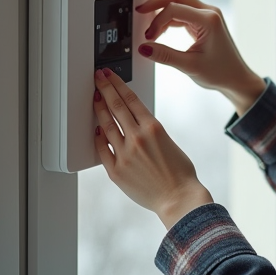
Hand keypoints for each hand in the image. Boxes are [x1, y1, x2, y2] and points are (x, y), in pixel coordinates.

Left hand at [91, 67, 212, 229]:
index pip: (130, 98)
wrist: (178, 198)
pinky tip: (96, 129)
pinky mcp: (116, 171)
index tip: (109, 76)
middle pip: (116, 106)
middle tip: (97, 78)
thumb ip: (151, 131)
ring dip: (99, 109)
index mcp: (153, 127)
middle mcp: (137, 137)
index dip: (117, 84)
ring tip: (95, 99)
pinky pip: (102, 150)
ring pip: (106, 125)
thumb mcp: (169, 142)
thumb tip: (135, 124)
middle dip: (105, 89)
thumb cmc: (180, 173)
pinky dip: (98, 138)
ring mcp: (125, 154)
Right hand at [136, 0, 266, 115]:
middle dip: (157, 3)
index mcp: (209, 20)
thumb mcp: (189, 66)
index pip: (175, 9)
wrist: (236, 78)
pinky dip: (169, 19)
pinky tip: (161, 30)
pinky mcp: (204, 21)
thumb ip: (165, 55)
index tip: (148, 37)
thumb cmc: (221, 73)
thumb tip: (144, 47)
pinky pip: (183, 12)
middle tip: (140, 11)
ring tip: (151, 30)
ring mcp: (207, 15)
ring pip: (179, 2)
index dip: (157, 21)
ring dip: (162, 12)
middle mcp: (209, 13)